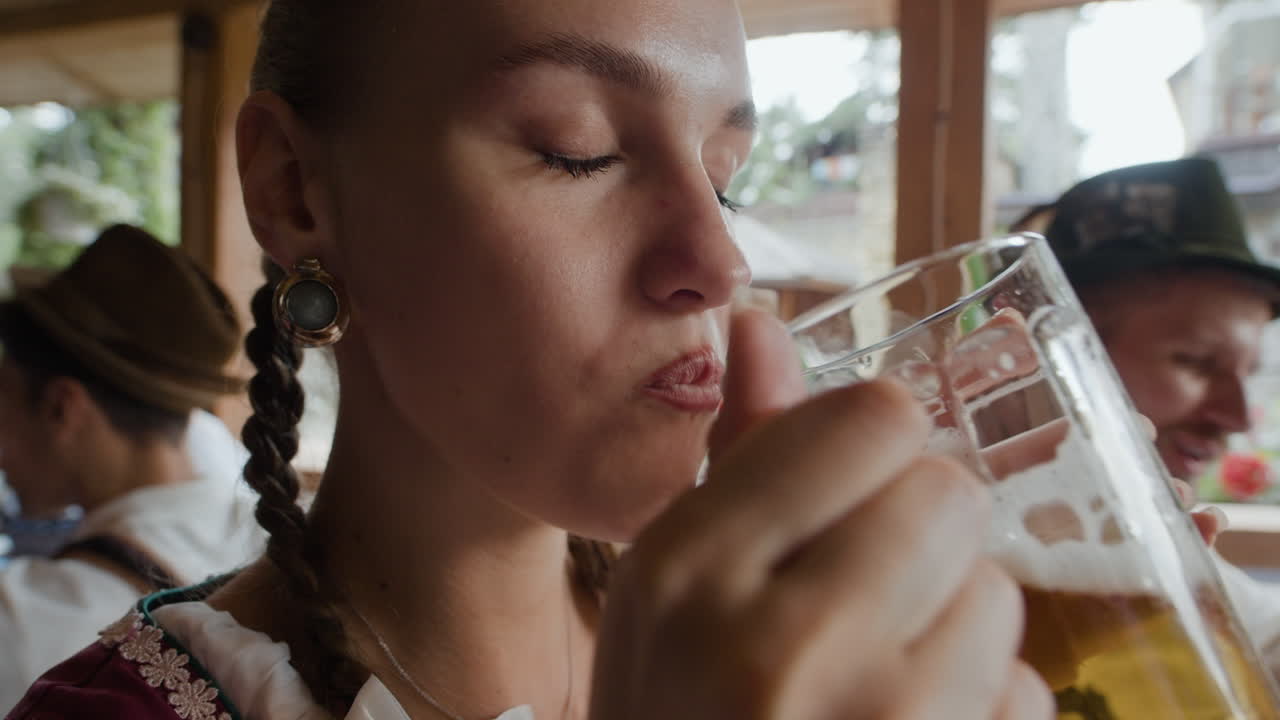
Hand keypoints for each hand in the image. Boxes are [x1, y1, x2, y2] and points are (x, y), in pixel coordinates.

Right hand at [590, 311, 1051, 719]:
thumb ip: (738, 456)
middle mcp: (776, 640)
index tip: (848, 497)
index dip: (875, 453)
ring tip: (876, 682)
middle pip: (950, 495)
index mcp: (689, 565)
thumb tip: (763, 323)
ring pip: (999, 597)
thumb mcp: (674, 591)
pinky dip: (982, 713)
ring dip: (955, 630)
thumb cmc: (678, 715)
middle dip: (917, 539)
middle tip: (862, 600)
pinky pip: (1027, 699)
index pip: (875, 420)